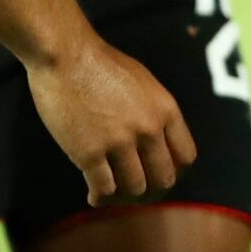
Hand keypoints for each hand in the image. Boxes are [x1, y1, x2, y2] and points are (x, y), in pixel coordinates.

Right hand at [25, 32, 195, 203]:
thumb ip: (154, 113)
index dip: (174, 172)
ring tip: (111, 193)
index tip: (157, 176)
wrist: (64, 53)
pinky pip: (104, 189)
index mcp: (165, 110)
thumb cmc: (99, 64)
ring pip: (134, 188)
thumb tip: (158, 146)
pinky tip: (92, 196)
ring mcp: (119, 141)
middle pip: (163, 179)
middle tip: (133, 193)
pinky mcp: (89, 152)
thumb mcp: (143, 83)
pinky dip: (99, 198)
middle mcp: (148, 128)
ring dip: (123, 196)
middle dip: (149, 191)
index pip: (186, 157)